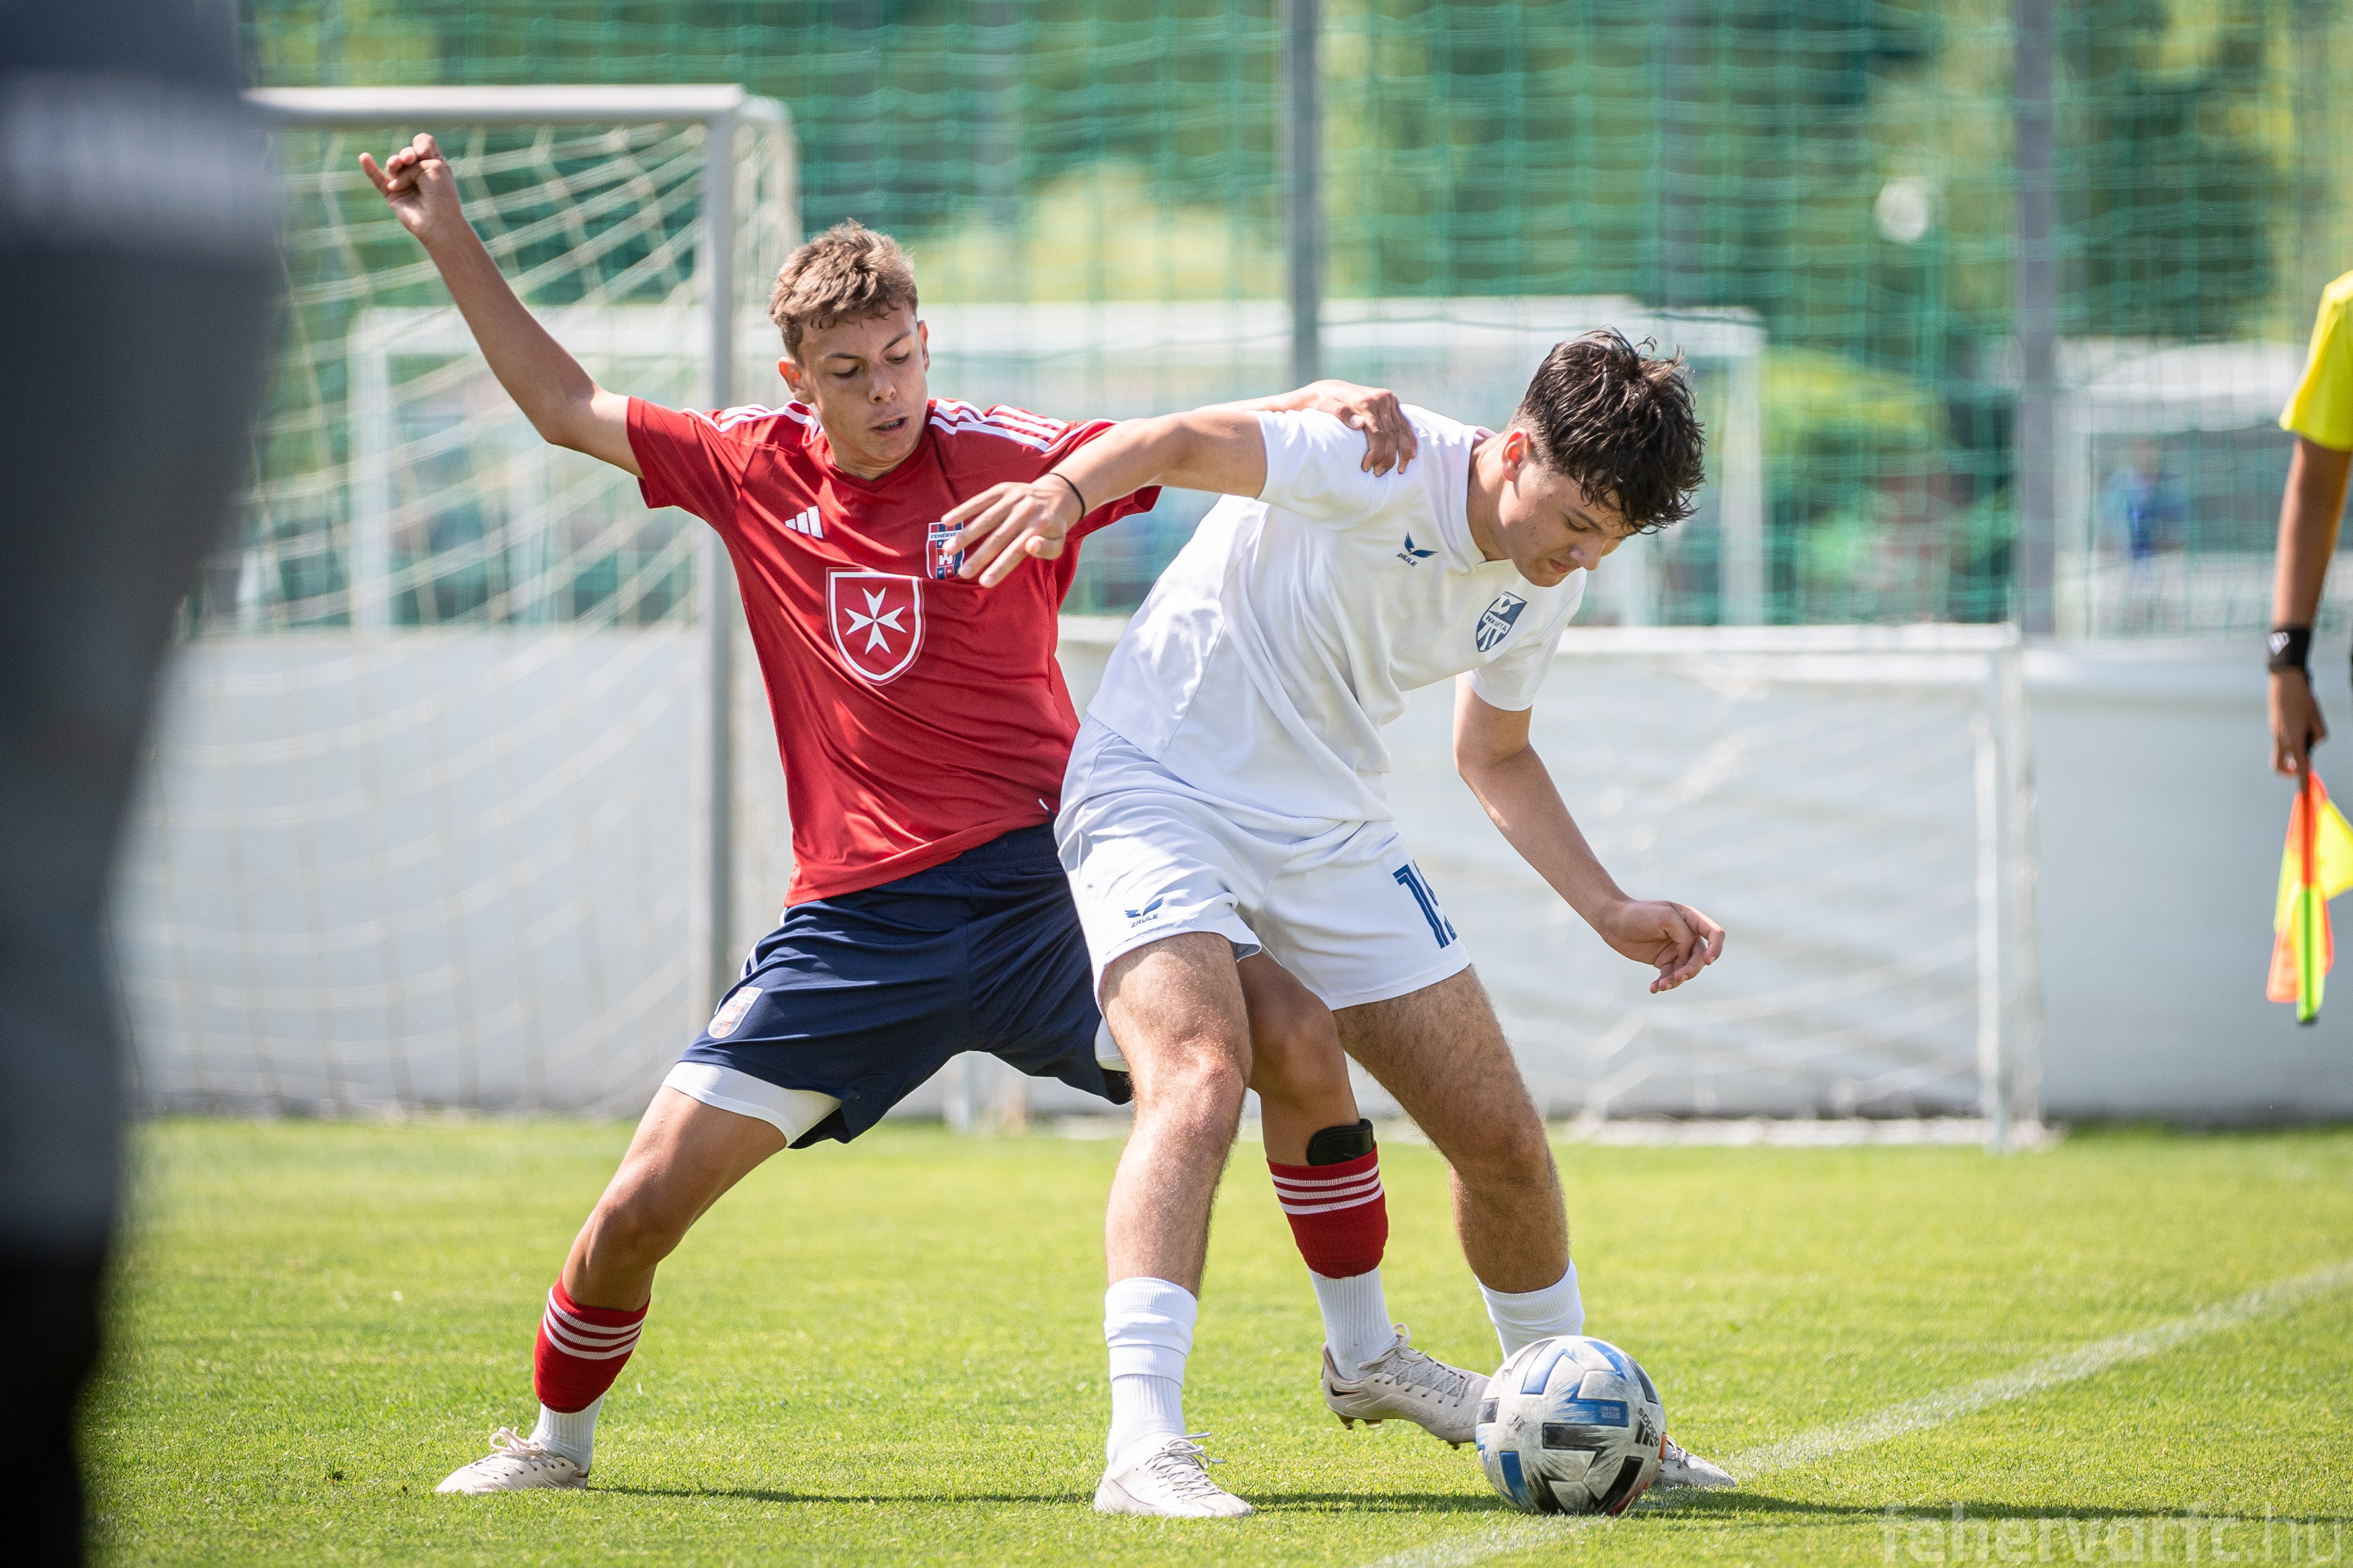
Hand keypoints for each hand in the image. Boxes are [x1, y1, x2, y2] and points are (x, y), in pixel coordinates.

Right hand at [359, 133, 466, 247]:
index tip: (425, 154)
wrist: (438, 222)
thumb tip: (396, 167)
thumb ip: (414, 158)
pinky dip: (370, 169)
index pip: (422, 144)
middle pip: (407, 153)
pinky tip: (364, 157)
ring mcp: (406, 184)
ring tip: (397, 165)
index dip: (421, 144)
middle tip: (410, 159)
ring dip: (395, 162)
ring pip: (394, 164)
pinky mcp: (393, 195)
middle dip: (408, 154)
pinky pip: (378, 179)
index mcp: (434, 165)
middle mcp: (420, 173)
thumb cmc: (441, 196)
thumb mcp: (434, 167)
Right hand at [943, 476, 1084, 586]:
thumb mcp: (1059, 542)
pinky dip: (963, 510)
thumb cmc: (1053, 527)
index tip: (984, 582)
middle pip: (998, 537)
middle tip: (962, 572)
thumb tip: (1030, 547)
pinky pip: (980, 500)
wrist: (1056, 494)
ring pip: (986, 519)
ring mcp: (1013, 498)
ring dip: (966, 534)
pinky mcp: (1002, 489)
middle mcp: (1025, 511)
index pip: (1016, 552)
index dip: (1000, 567)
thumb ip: (1047, 549)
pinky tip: (947, 521)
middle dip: (979, 556)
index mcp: (1039, 527)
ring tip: (948, 550)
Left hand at [1302, 381, 1417, 474]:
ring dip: (1403, 452)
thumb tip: (1358, 423)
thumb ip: (1341, 413)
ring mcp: (1389, 400)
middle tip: (1379, 474)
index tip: (1367, 468)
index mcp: (1366, 401)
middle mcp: (1381, 398)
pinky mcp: (1392, 402)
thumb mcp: (1325, 405)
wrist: (1327, 389)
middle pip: (1391, 435)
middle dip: (1388, 457)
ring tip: (1400, 469)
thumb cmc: (1322, 402)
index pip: (1378, 434)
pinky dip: (1410, 439)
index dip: (1376, 454)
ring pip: (1401, 430)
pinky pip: (1405, 423)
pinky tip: (1412, 454)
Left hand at [1594, 898, 1723, 993]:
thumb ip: (1684, 935)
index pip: (1715, 934)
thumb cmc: (1637, 914)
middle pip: (1700, 957)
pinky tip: (1654, 988)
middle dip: (1691, 970)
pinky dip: (1664, 984)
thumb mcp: (1664, 918)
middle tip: (1677, 978)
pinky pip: (1669, 976)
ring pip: (1685, 970)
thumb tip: (1687, 955)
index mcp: (1691, 919)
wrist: (1611, 921)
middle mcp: (1687, 935)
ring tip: (1662, 986)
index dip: (1716, 948)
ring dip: (1677, 980)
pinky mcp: (1663, 960)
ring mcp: (1676, 949)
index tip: (1708, 961)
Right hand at [2272, 669, 2328, 777]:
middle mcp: (2281, 741)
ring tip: (2307, 731)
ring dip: (2294, 752)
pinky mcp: (2274, 727)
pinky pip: (2282, 741)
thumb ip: (2319, 737)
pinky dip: (2292, 740)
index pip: (2300, 768)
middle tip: (2302, 767)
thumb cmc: (2304, 700)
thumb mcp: (2319, 720)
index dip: (2302, 782)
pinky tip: (2301, 721)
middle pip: (2280, 766)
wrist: (2284, 683)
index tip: (2303, 793)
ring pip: (2282, 753)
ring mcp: (2275, 734)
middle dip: (2290, 772)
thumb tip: (2312, 744)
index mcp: (2294, 741)